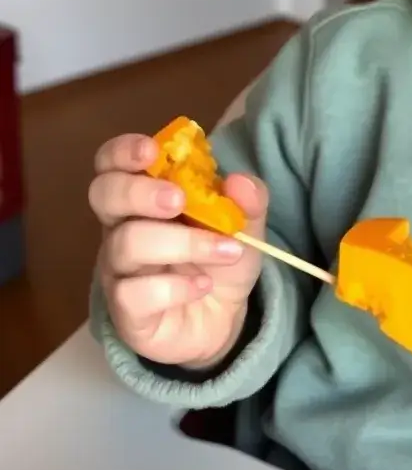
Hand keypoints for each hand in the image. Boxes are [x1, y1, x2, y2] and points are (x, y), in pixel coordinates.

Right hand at [89, 133, 266, 369]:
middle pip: (104, 195)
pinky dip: (174, 288)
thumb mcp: (246, 226)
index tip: (153, 151)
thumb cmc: (219, 260)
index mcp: (145, 197)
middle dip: (140, 191)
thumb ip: (248, 201)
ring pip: (126, 244)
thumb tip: (239, 183)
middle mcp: (122, 228)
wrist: (222, 318)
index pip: (112, 163)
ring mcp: (119, 270)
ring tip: (226, 251)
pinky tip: (202, 287)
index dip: (124, 151)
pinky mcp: (126, 311)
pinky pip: (133, 294)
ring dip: (183, 243)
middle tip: (180, 200)